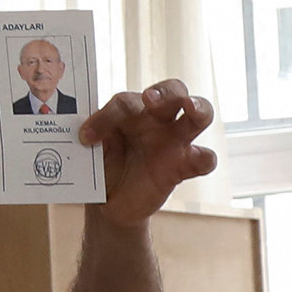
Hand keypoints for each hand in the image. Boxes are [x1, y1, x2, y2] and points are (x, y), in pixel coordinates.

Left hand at [86, 80, 217, 223]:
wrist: (111, 200)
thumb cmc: (105, 165)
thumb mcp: (95, 151)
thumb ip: (96, 139)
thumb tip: (86, 135)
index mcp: (134, 110)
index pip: (126, 102)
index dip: (106, 116)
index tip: (86, 136)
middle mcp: (158, 120)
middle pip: (174, 90)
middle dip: (165, 91)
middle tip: (149, 99)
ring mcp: (175, 141)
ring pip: (200, 114)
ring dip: (198, 106)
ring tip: (190, 106)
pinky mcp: (184, 166)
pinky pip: (205, 159)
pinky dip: (205, 157)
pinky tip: (196, 158)